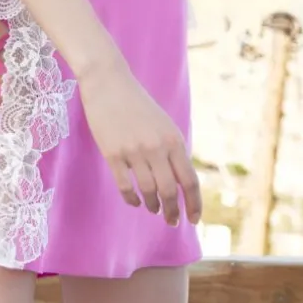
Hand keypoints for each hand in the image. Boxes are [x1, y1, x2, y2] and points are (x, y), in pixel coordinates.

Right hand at [78, 58, 201, 226]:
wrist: (108, 82)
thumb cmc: (136, 102)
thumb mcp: (163, 123)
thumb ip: (172, 149)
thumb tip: (180, 181)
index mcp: (173, 139)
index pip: (190, 180)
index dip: (194, 204)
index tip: (194, 220)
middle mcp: (156, 147)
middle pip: (170, 191)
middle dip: (172, 211)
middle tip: (171, 220)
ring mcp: (134, 151)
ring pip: (148, 191)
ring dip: (152, 205)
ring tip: (153, 208)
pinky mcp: (112, 153)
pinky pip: (125, 186)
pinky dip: (131, 199)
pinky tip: (134, 201)